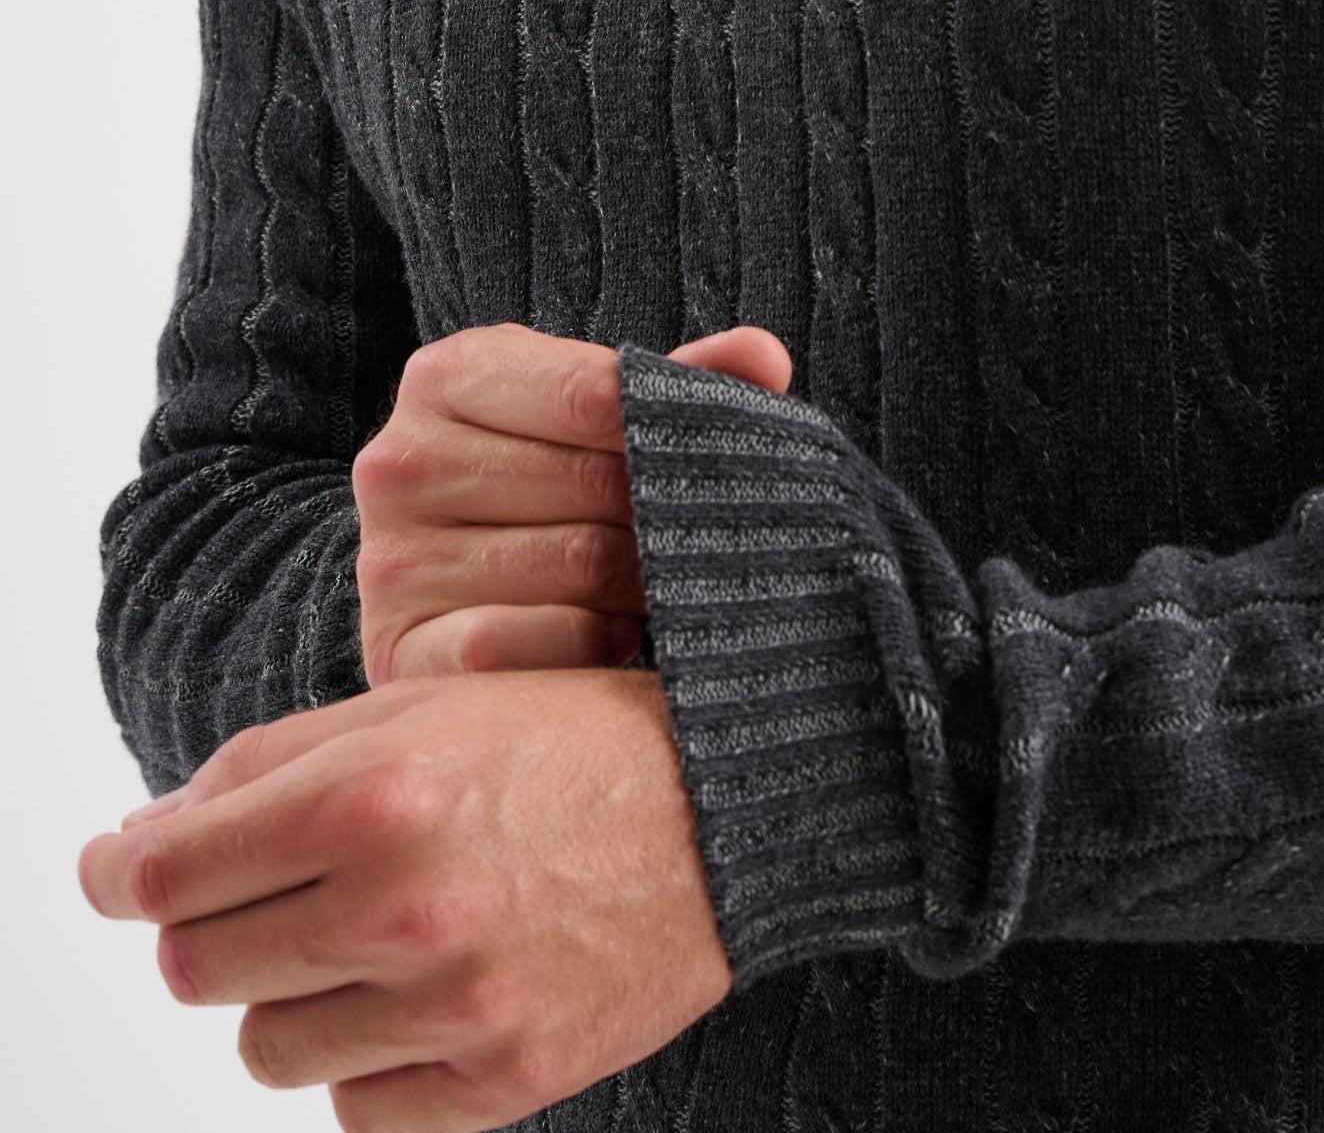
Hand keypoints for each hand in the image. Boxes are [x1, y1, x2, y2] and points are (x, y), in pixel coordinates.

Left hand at [77, 667, 731, 1131]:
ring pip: (266, 1049)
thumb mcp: (423, 701)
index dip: (116, 875)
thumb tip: (145, 839)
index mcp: (370, 796)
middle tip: (259, 897)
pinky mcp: (500, 1084)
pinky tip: (423, 990)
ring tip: (365, 940)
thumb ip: (274, 764)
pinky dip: (367, 1057)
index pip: (164, 878)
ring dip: (291, 997)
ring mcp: (450, 1007)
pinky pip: (356, 1105)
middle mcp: (400, 907)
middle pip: (197, 970)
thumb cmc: (574, 738)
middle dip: (207, 931)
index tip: (115, 870)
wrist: (737, 806)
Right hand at [354, 322, 791, 683]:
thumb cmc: (543, 476)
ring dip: (642, 582)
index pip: (590, 393)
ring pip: (576, 566)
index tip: (717, 457)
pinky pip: (523, 647)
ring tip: (660, 580)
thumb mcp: (595, 409)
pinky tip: (611, 634)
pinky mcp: (398, 651)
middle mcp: (400, 459)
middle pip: (593, 485)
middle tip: (704, 533)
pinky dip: (587, 644)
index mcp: (447, 374)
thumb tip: (765, 355)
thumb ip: (680, 381)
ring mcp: (391, 559)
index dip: (670, 429)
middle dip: (665, 512)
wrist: (446, 576)